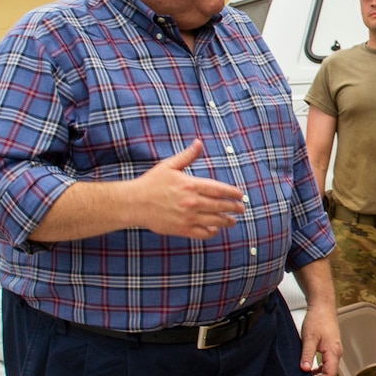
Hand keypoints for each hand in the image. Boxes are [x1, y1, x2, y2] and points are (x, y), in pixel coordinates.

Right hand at [130, 140, 245, 238]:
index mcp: (190, 185)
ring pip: (213, 220)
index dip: (232, 193)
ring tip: (233, 221)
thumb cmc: (151, 183)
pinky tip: (215, 229)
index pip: (218, 189)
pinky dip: (211, 232)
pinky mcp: (181, 229)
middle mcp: (191, 202)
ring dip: (226, 221)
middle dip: (233, 207)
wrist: (134, 203)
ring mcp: (187, 217)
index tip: (240, 195)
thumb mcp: (169, 165)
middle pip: (220, 206)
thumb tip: (199, 142)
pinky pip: (201, 233)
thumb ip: (187, 156)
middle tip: (241, 209)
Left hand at [299, 298, 341, 375]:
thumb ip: (307, 355)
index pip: (330, 374)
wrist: (322, 305)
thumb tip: (305, 370)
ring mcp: (335, 349)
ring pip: (329, 367)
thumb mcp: (309, 338)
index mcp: (333, 351)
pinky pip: (327, 361)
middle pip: (330, 373)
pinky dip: (319, 367)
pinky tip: (310, 367)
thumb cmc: (318, 318)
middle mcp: (336, 351)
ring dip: (319, 374)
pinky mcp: (331, 346)